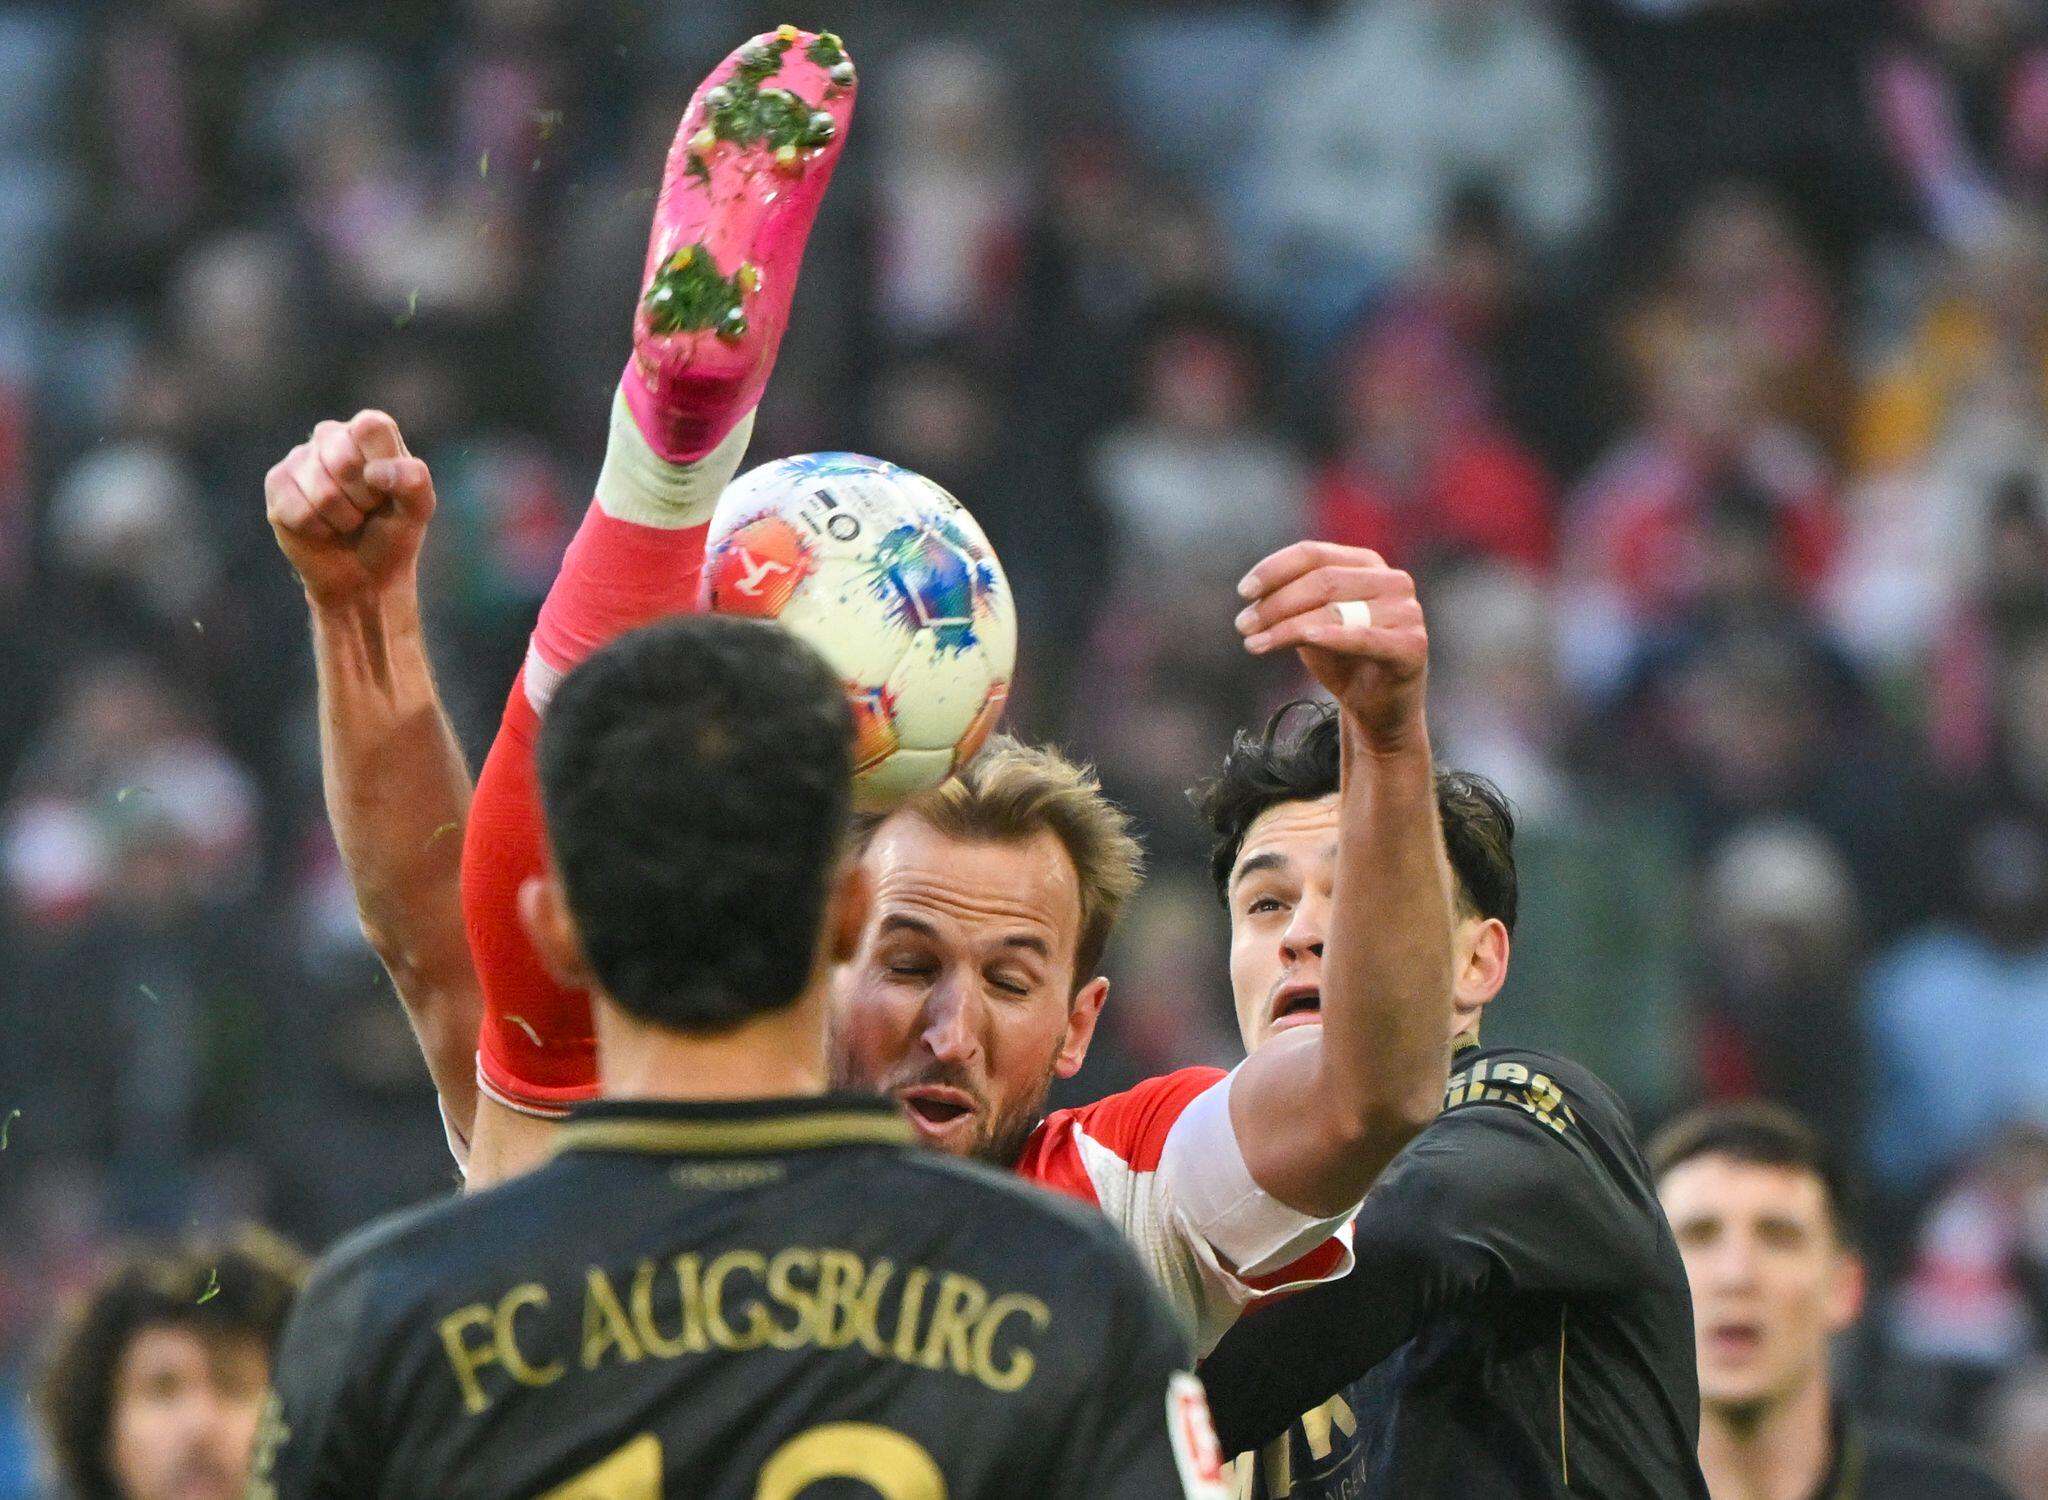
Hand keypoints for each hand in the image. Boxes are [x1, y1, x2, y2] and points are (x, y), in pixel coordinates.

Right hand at [265, 410, 435, 606]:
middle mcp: (331, 435)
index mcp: (370, 431)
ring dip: (342, 519)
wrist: (364, 574)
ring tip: (347, 520)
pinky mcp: (277, 484)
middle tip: (366, 509)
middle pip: (344, 460)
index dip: (382, 466)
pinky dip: (317, 529)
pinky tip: (322, 527)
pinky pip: (296, 510)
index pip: (370, 428)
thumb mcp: (419, 508)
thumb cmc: (392, 532)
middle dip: (363, 499)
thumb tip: (373, 472)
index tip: (387, 489)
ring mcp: (300, 458)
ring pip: (322, 491)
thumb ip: (413, 480)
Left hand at [1234, 541, 1428, 750]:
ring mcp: (1407, 612)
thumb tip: (1253, 595)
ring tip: (1253, 643)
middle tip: (1242, 625)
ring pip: (1335, 609)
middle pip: (1322, 580)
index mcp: (1367, 563)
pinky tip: (1304, 639)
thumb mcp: (1309, 624)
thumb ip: (1290, 602)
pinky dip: (1332, 636)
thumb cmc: (1343, 660)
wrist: (1377, 710)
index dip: (1274, 569)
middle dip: (1276, 603)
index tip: (1243, 592)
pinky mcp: (1412, 646)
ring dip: (1287, 626)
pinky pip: (1365, 637)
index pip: (1314, 554)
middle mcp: (1392, 580)